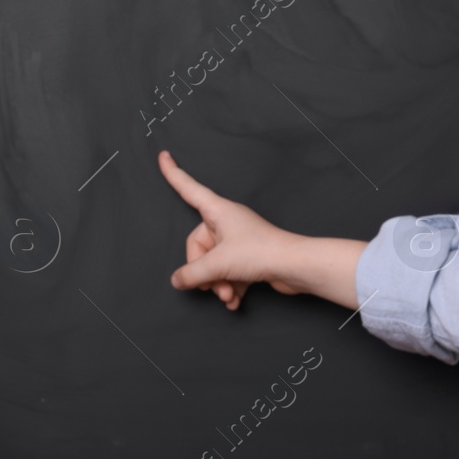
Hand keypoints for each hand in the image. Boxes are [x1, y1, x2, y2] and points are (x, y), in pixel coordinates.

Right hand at [159, 149, 298, 309]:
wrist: (295, 267)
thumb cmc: (260, 253)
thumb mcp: (219, 264)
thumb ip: (192, 273)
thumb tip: (177, 280)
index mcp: (218, 211)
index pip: (189, 189)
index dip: (174, 174)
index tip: (163, 156)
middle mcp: (227, 221)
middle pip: (199, 245)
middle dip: (204, 272)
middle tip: (212, 287)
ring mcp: (239, 239)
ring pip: (214, 262)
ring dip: (218, 283)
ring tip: (227, 296)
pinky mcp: (249, 256)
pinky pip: (229, 271)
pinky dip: (230, 287)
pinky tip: (234, 301)